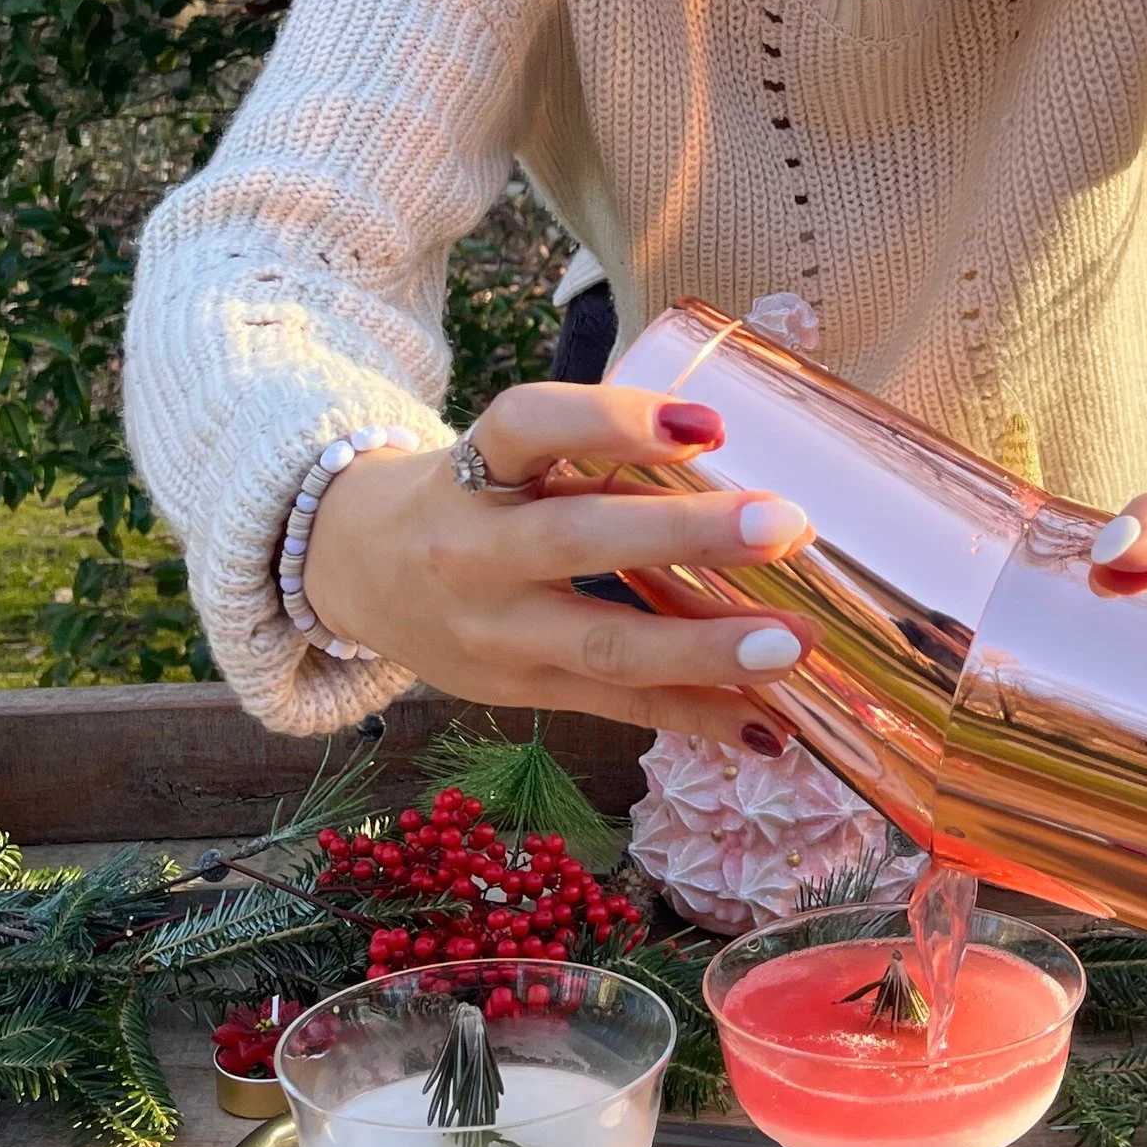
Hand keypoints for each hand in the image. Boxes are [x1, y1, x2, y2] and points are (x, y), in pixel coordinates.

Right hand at [297, 380, 811, 744]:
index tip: (706, 423)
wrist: (354, 573)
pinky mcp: (522, 692)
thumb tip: (736, 469)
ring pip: (604, 645)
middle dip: (687, 534)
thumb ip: (596, 460)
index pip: (529, 427)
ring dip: (707, 648)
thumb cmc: (467, 501)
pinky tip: (768, 726)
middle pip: (578, 539)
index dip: (612, 420)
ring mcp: (496, 634)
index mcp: (472, 471)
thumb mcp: (505, 462)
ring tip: (792, 643)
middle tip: (785, 525)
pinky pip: (619, 708)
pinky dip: (699, 717)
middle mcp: (474, 552)